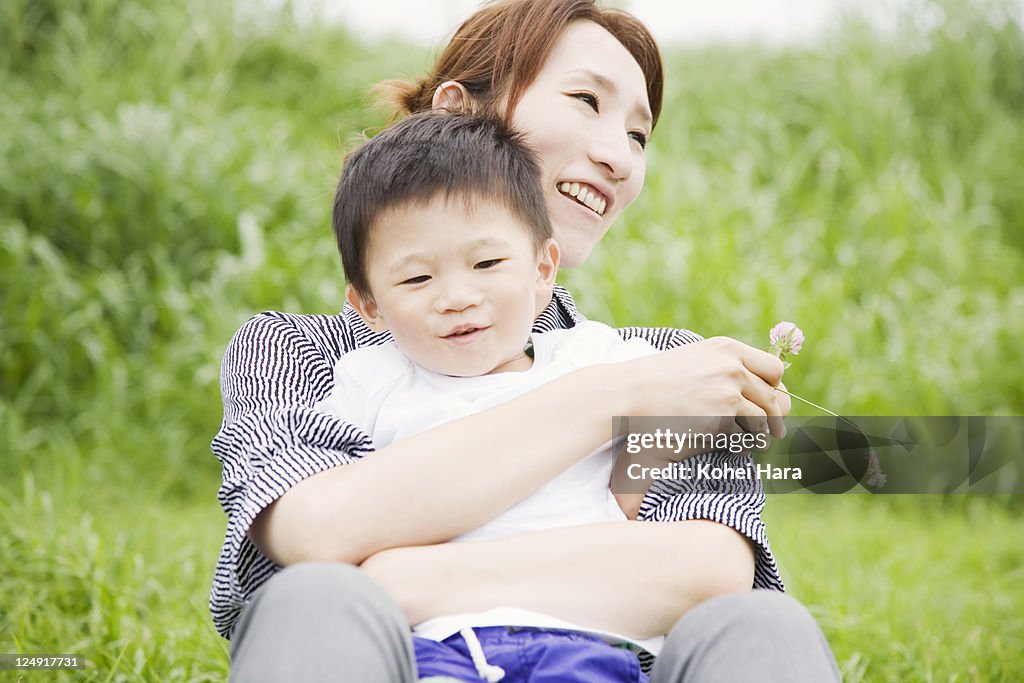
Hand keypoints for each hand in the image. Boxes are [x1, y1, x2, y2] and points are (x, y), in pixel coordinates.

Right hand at [617, 337, 788, 438]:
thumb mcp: (695, 357)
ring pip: (763, 418)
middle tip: (777, 431)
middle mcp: (732, 367)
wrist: (630, 392)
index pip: (773, 369)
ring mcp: (727, 391)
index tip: (770, 400)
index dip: (775, 387)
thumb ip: (724, 363)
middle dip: (776, 417)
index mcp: (727, 348)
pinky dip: (744, 443)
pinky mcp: (720, 416)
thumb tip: (752, 381)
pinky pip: (744, 434)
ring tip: (762, 443)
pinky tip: (739, 448)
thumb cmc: (657, 378)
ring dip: (764, 434)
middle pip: (773, 396)